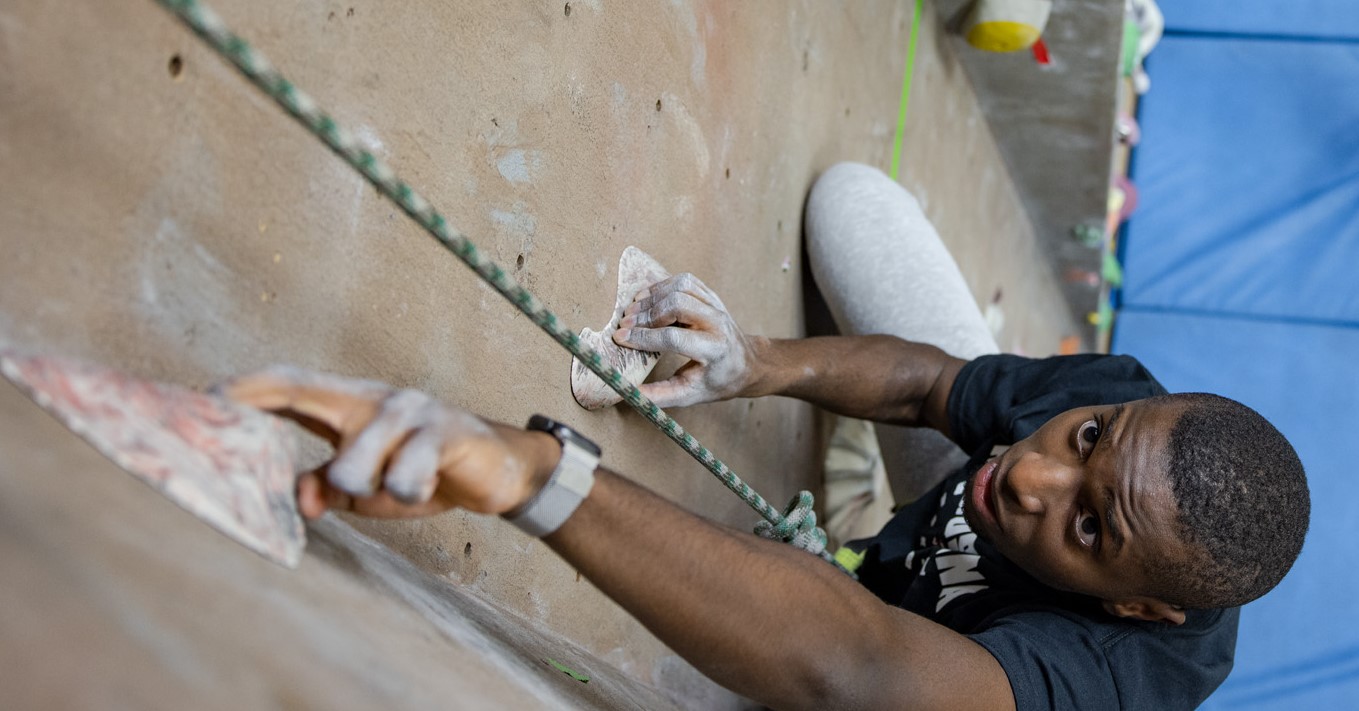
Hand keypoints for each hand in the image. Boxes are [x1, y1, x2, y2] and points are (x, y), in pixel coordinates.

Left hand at [220, 366, 557, 519]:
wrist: (498, 468)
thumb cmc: (422, 471)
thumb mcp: (369, 486)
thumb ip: (330, 487)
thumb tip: (298, 501)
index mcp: (350, 406)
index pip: (289, 386)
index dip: (245, 389)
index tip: (203, 399)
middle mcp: (376, 399)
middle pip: (309, 396)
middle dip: (268, 412)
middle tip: (255, 455)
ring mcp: (413, 411)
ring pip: (362, 445)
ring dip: (358, 476)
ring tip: (376, 494)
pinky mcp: (448, 433)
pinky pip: (414, 462)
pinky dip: (405, 485)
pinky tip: (412, 493)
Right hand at [612, 273, 762, 407]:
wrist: (748, 364)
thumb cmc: (718, 382)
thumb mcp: (690, 395)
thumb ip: (659, 395)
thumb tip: (626, 393)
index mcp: (714, 349)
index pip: (673, 338)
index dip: (643, 337)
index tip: (620, 338)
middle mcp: (717, 322)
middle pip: (677, 305)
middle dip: (646, 314)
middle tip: (624, 323)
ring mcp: (716, 305)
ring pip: (680, 287)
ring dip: (653, 297)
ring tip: (633, 310)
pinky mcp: (711, 295)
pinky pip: (684, 281)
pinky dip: (662, 286)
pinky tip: (648, 300)